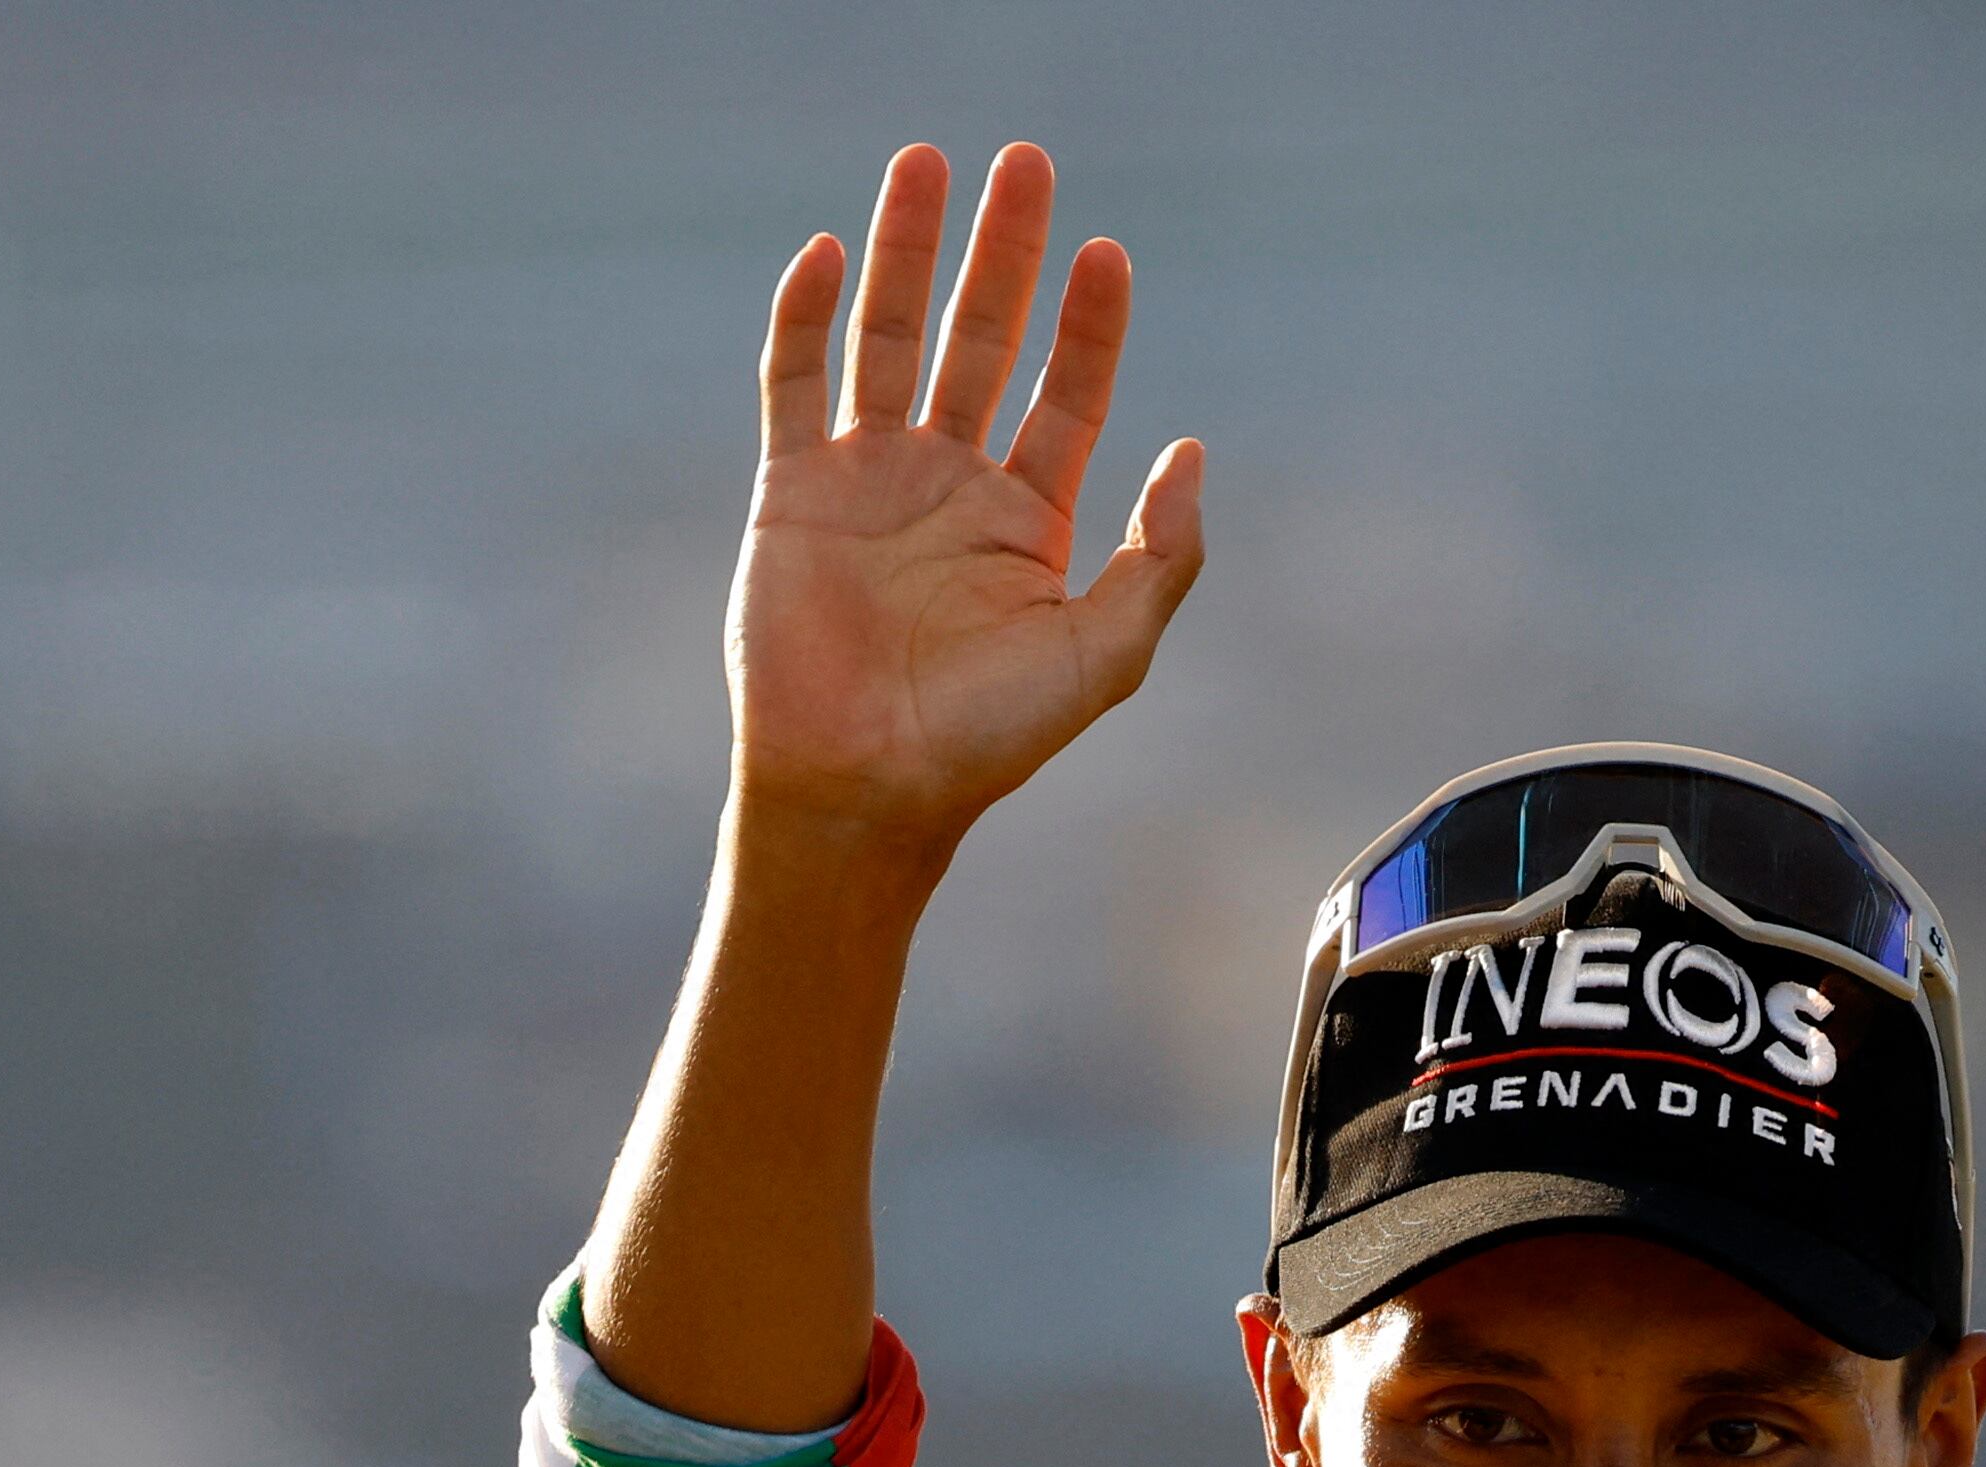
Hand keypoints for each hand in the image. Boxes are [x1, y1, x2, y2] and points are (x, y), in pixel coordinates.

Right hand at [728, 143, 1204, 843]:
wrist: (867, 786)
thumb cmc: (987, 740)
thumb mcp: (1106, 653)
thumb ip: (1160, 558)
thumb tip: (1192, 451)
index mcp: (1027, 519)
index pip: (1066, 393)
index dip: (1089, 324)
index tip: (1107, 253)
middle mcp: (950, 485)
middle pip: (982, 339)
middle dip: (1004, 254)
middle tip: (1025, 163)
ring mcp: (868, 481)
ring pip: (891, 338)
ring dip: (907, 250)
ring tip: (927, 162)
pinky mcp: (793, 491)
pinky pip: (796, 383)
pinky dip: (807, 316)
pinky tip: (832, 252)